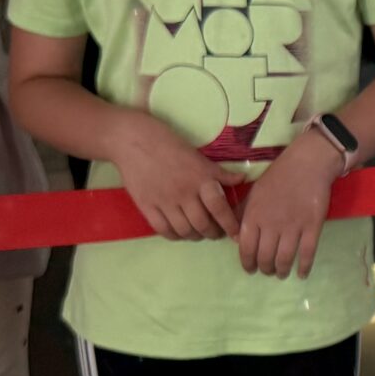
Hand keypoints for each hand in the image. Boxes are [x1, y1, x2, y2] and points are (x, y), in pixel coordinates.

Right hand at [112, 113, 240, 240]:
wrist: (132, 140)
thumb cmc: (168, 143)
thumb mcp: (197, 155)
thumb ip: (218, 172)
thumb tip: (242, 179)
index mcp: (199, 178)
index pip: (220, 208)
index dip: (230, 224)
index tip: (235, 234)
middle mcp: (184, 192)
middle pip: (203, 224)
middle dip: (213, 233)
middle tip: (215, 232)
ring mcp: (164, 201)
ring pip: (184, 230)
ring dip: (195, 236)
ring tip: (198, 233)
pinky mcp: (146, 206)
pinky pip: (163, 230)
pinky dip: (174, 236)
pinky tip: (179, 232)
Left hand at [237, 136, 342, 277]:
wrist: (307, 164)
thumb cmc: (277, 177)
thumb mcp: (254, 192)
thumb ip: (242, 213)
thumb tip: (234, 236)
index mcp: (254, 216)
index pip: (246, 248)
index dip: (247, 263)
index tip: (250, 269)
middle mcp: (271, 224)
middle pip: (265, 257)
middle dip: (265, 269)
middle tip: (268, 271)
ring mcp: (293, 227)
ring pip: (284, 259)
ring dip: (281, 271)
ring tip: (282, 273)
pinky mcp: (312, 227)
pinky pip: (307, 253)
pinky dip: (304, 267)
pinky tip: (301, 274)